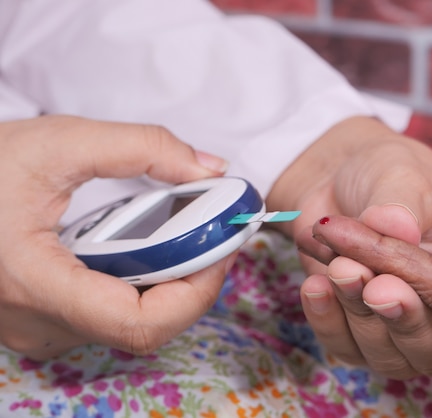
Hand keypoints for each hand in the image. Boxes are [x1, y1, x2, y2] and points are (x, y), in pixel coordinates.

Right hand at [0, 115, 231, 359]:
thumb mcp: (60, 141)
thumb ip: (143, 147)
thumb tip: (210, 169)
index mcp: (34, 284)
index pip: (138, 323)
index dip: (196, 290)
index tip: (222, 247)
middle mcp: (37, 323)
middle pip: (144, 327)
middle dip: (193, 282)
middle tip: (213, 237)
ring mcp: (38, 329)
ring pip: (130, 325)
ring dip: (171, 284)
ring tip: (185, 237)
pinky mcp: (43, 321)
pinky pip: (110, 316)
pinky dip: (143, 285)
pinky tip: (148, 250)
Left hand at [269, 116, 431, 376]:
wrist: (337, 178)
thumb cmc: (388, 173)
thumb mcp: (405, 177)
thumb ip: (403, 204)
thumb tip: (395, 227)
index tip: (389, 281)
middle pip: (430, 350)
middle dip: (393, 318)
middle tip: (361, 278)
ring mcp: (401, 331)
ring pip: (383, 352)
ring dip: (355, 308)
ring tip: (338, 264)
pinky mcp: (357, 332)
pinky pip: (342, 345)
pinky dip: (326, 318)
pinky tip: (314, 285)